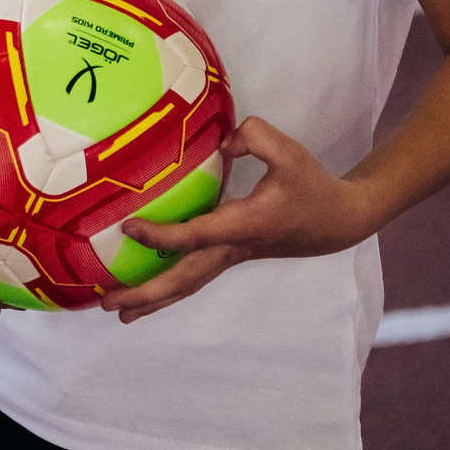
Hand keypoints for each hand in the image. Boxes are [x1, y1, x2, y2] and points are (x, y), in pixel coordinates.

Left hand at [102, 117, 374, 322]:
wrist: (340, 219)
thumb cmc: (312, 185)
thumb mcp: (290, 152)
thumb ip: (256, 138)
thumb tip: (223, 142)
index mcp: (245, 225)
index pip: (197, 236)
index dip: (162, 235)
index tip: (128, 227)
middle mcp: (234, 247)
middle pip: (186, 278)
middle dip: (148, 294)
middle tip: (108, 303)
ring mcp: (232, 255)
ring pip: (189, 283)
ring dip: (154, 299)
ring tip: (117, 311)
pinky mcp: (231, 255)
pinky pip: (195, 275)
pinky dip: (169, 287)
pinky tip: (147, 291)